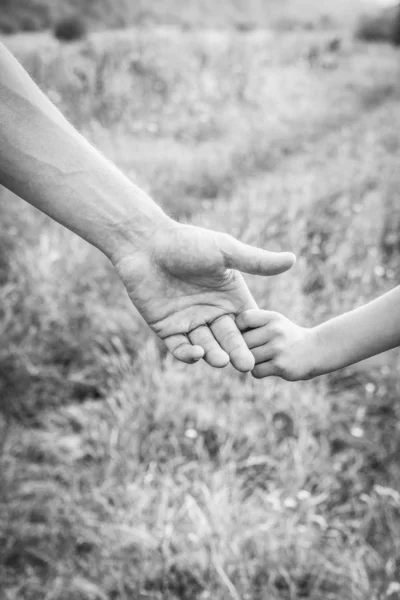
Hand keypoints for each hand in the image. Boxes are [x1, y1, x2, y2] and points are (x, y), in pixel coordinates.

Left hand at [113, 222, 294, 371]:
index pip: (247, 322)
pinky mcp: (167, 328)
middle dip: (238, 351)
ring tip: (223, 361)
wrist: (145, 244)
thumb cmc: (186, 242)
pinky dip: (188, 353)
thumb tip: (293, 259)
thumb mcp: (224, 251)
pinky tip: (197, 353)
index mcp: (229, 296)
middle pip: (228, 338)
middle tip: (247, 365)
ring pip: (206, 345)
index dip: (254, 335)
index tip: (265, 347)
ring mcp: (189, 321)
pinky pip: (180, 347)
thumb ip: (256, 261)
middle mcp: (211, 311)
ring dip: (214, 354)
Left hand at [236, 310, 318, 379]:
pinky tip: (269, 367)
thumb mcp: (275, 322)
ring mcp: (278, 348)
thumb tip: (227, 335)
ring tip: (264, 358)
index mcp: (272, 318)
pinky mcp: (280, 366)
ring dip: (252, 361)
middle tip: (254, 349)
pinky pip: (256, 371)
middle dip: (244, 348)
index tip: (244, 334)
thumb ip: (253, 324)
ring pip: (248, 358)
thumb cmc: (287, 336)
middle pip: (243, 342)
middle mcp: (275, 331)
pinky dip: (259, 371)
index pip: (243, 318)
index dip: (238, 328)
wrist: (315, 351)